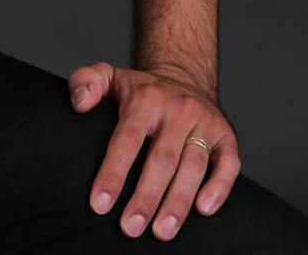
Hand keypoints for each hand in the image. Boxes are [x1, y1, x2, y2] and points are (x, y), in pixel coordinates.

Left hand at [67, 61, 240, 239]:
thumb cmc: (141, 90)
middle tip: (130, 228)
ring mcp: (205, 123)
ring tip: (162, 231)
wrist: (184, 76)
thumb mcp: (109, 77)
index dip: (114, 173)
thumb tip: (79, 105)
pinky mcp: (226, 136)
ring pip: (194, 166)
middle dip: (146, 197)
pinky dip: (219, 187)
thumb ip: (85, 82)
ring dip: (178, 202)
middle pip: (162, 159)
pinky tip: (203, 210)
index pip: (127, 139)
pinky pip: (228, 163)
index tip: (100, 205)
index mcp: (146, 99)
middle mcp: (178, 110)